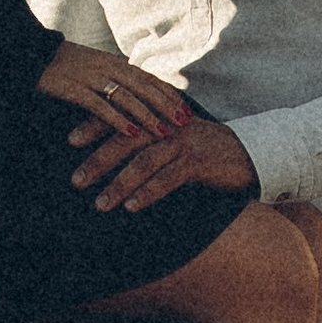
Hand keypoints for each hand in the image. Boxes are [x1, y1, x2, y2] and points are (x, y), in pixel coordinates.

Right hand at [34, 41, 190, 143]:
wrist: (30, 54)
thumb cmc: (63, 64)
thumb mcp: (94, 67)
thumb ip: (114, 78)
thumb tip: (135, 94)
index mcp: (114, 62)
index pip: (148, 78)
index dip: (168, 93)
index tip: (187, 108)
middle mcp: (108, 67)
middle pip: (144, 87)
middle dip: (166, 105)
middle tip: (185, 122)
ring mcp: (92, 78)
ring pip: (127, 98)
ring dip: (148, 116)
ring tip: (164, 132)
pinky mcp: (74, 89)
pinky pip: (101, 107)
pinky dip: (118, 120)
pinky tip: (131, 134)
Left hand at [74, 110, 256, 215]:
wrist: (252, 152)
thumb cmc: (207, 150)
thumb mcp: (177, 137)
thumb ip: (150, 139)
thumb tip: (113, 153)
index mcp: (160, 115)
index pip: (122, 115)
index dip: (94, 125)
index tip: (69, 140)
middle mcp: (169, 124)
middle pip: (127, 138)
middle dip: (98, 160)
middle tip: (76, 181)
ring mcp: (185, 142)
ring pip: (144, 160)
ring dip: (119, 183)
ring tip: (100, 203)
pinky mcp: (200, 162)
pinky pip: (169, 178)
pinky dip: (148, 192)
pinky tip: (132, 207)